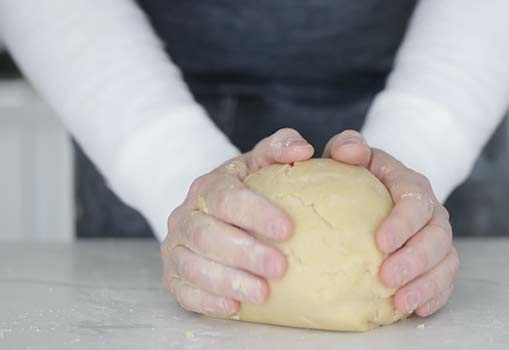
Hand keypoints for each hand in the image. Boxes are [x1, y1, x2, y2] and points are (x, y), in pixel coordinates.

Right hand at [161, 128, 313, 316]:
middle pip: (208, 236)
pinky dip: (207, 301)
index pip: (226, 197)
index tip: (288, 229)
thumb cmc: (249, 187)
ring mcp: (176, 248)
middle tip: (281, 267)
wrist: (214, 211)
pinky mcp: (174, 277)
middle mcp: (186, 216)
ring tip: (263, 293)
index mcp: (209, 186)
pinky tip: (234, 308)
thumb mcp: (262, 161)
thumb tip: (303, 149)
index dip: (255, 213)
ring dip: (229, 281)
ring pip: (194, 266)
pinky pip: (184, 292)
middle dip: (245, 253)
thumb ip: (283, 147)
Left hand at [323, 130, 458, 316]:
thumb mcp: (349, 153)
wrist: (376, 190)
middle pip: (436, 235)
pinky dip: (435, 295)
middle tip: (387, 278)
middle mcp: (431, 211)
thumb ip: (347, 145)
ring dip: (426, 283)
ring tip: (400, 301)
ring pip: (446, 261)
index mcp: (410, 184)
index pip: (415, 200)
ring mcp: (437, 237)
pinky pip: (446, 280)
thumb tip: (349, 152)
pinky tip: (417, 310)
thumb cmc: (357, 174)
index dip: (403, 222)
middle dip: (415, 259)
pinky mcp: (438, 261)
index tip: (380, 243)